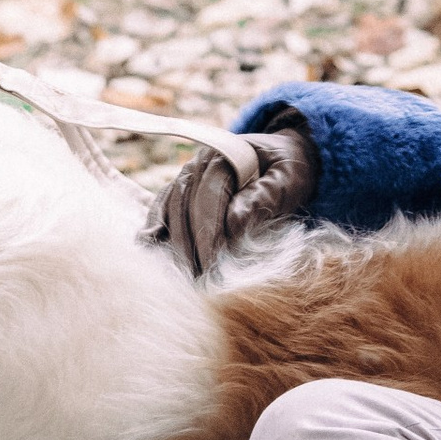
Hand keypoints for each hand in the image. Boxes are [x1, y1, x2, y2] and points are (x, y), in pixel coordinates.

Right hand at [152, 127, 318, 275]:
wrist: (283, 156)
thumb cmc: (289, 169)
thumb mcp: (288, 178)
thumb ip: (265, 195)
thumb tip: (233, 221)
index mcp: (224, 156)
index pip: (209, 197)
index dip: (209, 233)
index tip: (212, 266)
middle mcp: (199, 163)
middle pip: (185, 207)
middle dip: (190, 247)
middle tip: (198, 283)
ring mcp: (186, 175)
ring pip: (170, 209)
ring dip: (174, 244)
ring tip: (182, 278)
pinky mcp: (180, 189)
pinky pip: (161, 207)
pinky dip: (154, 228)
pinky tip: (151, 250)